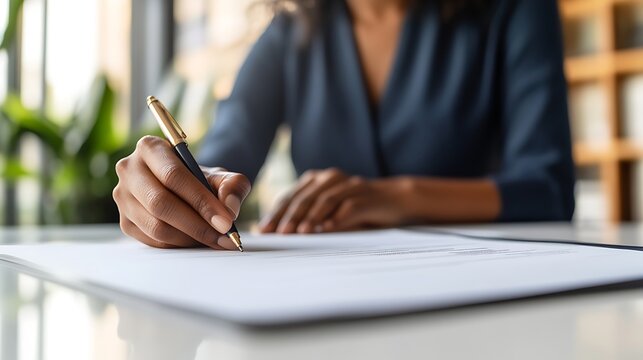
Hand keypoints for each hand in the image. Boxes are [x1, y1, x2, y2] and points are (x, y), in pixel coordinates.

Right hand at [113, 136, 250, 249]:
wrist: (184, 189)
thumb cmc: (201, 179)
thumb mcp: (222, 176)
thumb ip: (233, 186)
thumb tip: (229, 208)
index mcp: (150, 147)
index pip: (173, 176)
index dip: (201, 201)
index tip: (225, 221)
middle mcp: (129, 170)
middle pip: (161, 203)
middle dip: (197, 224)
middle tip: (223, 236)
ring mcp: (122, 197)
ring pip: (156, 226)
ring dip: (189, 238)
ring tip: (214, 239)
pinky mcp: (124, 221)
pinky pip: (152, 240)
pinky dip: (178, 244)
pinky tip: (196, 240)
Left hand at [259, 168, 412, 233]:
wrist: (396, 200)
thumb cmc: (358, 209)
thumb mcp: (331, 213)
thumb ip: (309, 219)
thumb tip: (281, 236)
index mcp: (318, 180)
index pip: (291, 197)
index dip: (276, 213)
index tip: (264, 231)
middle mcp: (331, 179)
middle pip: (305, 197)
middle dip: (289, 217)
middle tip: (278, 234)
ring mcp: (349, 186)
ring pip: (324, 200)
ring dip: (310, 218)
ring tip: (299, 233)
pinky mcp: (366, 196)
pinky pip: (348, 206)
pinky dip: (336, 218)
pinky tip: (326, 229)